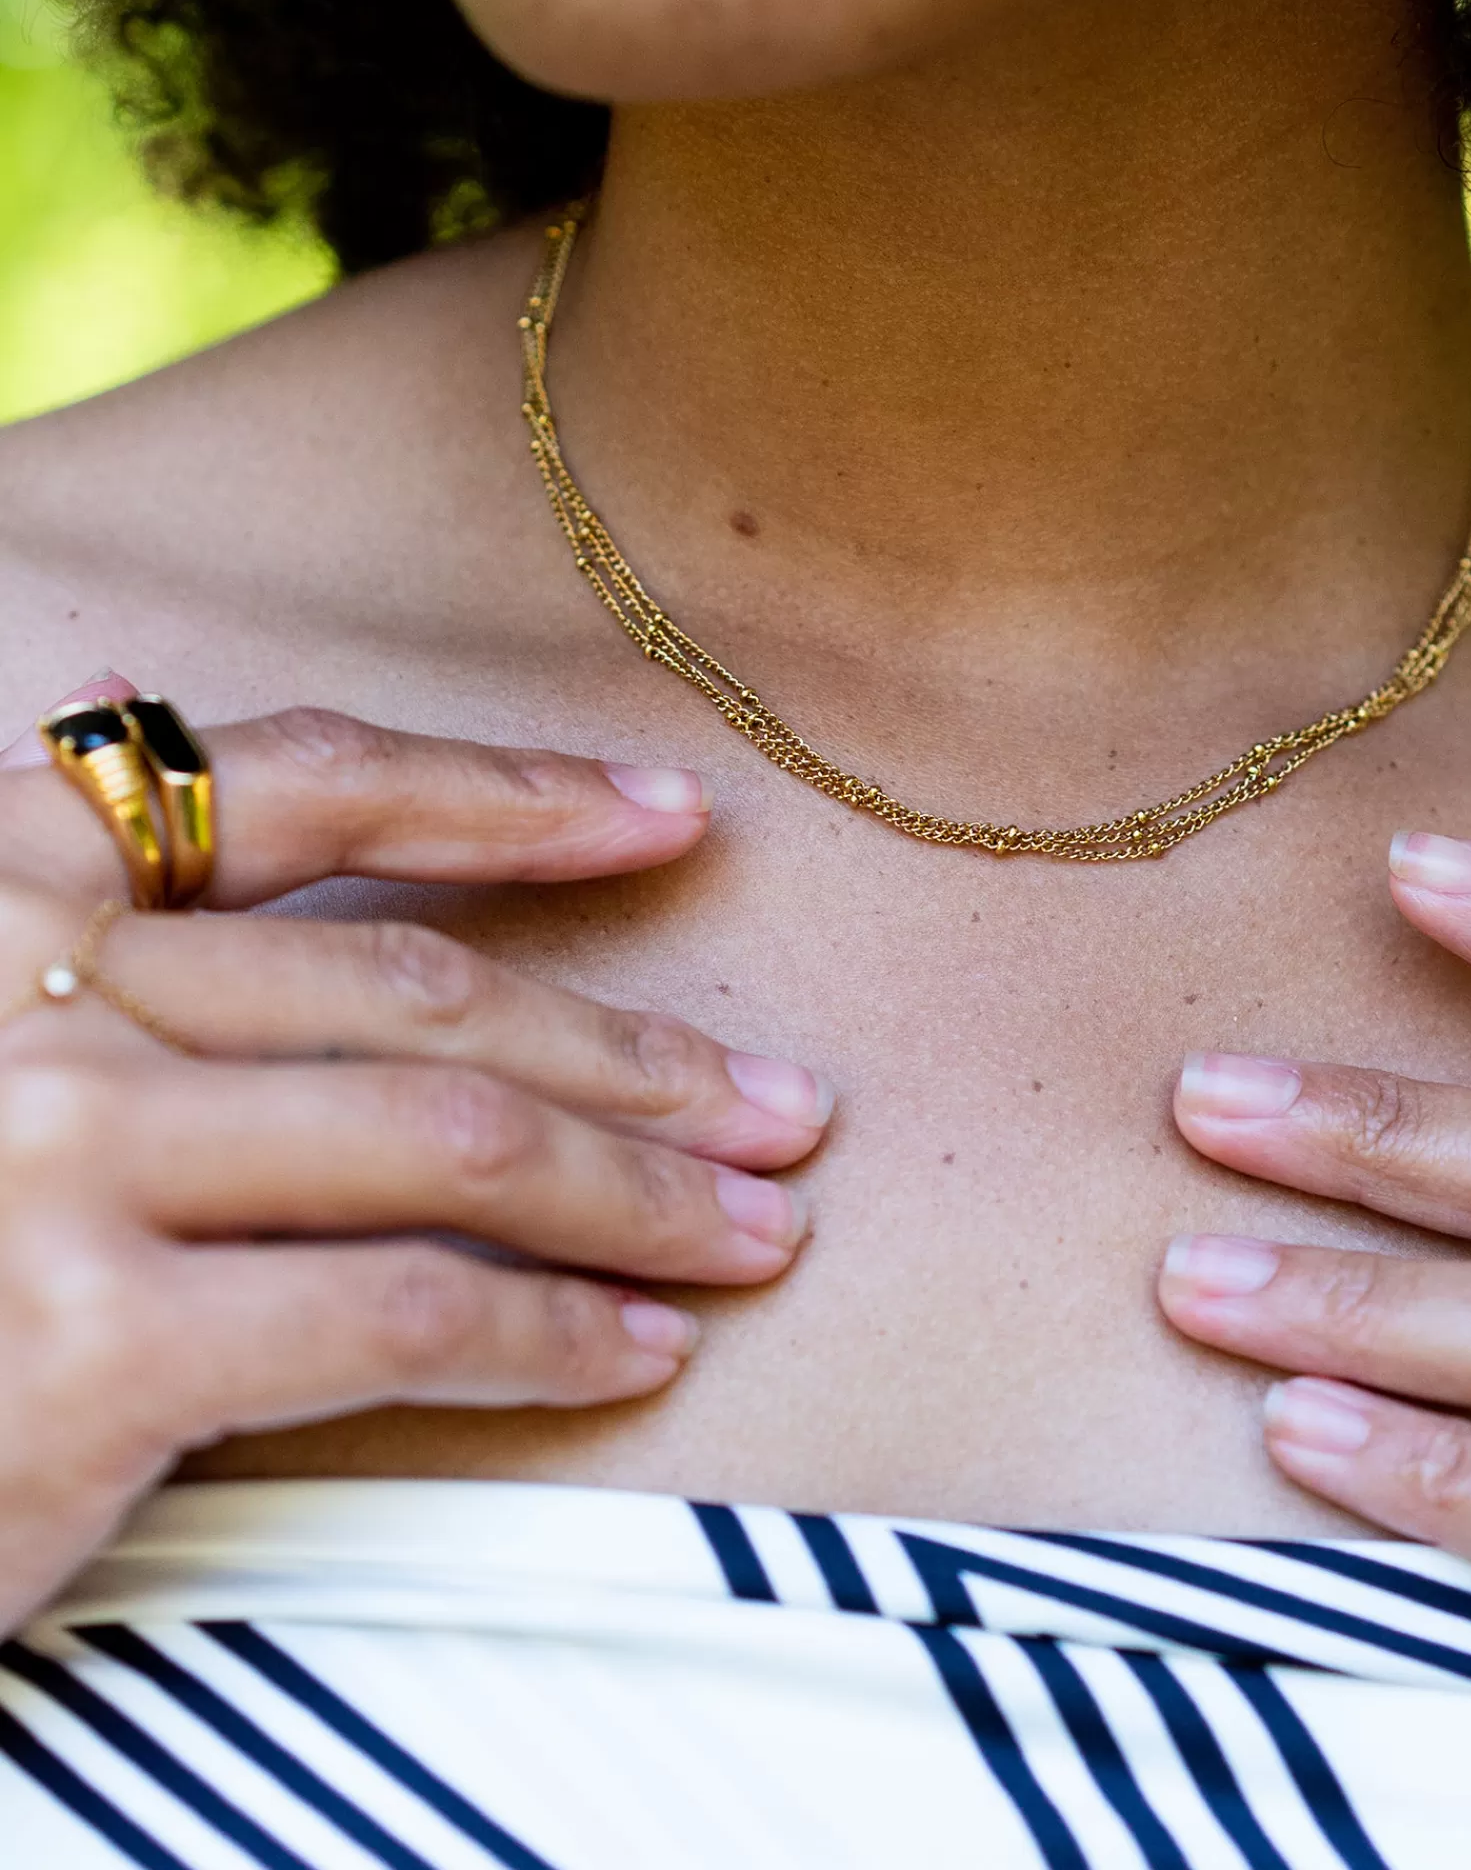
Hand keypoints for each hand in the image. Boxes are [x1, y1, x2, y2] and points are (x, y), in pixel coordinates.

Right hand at [0, 677, 830, 1634]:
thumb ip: (67, 904)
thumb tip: (150, 725)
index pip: (299, 780)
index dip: (507, 793)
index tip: (670, 814)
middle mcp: (31, 986)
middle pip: (415, 988)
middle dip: (631, 1048)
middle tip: (787, 1098)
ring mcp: (60, 1157)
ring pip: (450, 1139)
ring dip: (639, 1190)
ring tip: (760, 1226)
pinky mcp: (91, 1348)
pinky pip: (403, 1312)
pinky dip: (553, 1334)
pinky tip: (643, 1352)